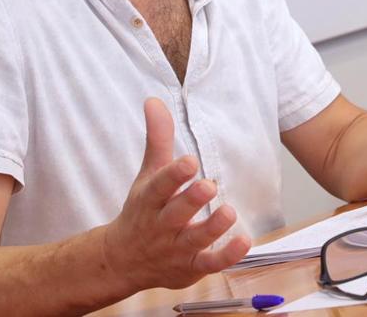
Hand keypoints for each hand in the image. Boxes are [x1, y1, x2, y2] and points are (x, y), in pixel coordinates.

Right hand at [101, 99, 250, 292]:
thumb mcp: (148, 174)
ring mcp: (176, 248)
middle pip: (175, 213)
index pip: (158, 187)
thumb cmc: (142, 211)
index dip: (173, 175)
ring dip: (212, 227)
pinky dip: (227, 255)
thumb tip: (154, 100)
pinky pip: (210, 263)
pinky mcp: (192, 267)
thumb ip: (158, 139)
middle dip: (191, 199)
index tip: (189, 161)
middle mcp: (161, 226)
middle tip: (208, 184)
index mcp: (148, 202)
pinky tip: (244, 240)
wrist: (123, 261)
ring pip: (195, 239)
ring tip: (229, 211)